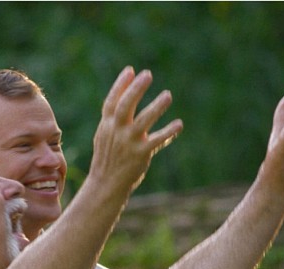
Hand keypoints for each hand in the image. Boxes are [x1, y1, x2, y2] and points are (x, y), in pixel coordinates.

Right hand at [91, 66, 183, 193]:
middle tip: (147, 74)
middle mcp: (116, 131)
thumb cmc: (108, 158)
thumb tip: (125, 96)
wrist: (106, 184)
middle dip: (136, 89)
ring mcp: (128, 143)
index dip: (120, 85)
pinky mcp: (141, 154)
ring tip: (168, 95)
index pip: (112, 101)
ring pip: (143, 121)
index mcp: (106, 125)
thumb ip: (114, 118)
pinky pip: (157, 140)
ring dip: (156, 107)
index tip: (131, 70)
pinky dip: (169, 132)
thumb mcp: (105, 136)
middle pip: (125, 106)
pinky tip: (179, 124)